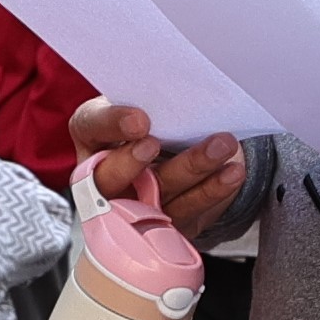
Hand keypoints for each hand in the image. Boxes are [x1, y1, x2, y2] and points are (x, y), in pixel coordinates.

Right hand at [75, 99, 247, 237]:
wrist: (186, 155)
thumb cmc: (158, 124)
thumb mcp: (148, 106)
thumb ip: (153, 101)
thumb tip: (180, 92)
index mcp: (94, 138)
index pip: (89, 126)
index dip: (110, 124)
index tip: (138, 121)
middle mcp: (106, 179)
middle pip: (107, 178)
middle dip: (130, 162)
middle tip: (154, 144)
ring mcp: (134, 209)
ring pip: (156, 194)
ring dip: (190, 169)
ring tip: (222, 145)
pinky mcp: (166, 227)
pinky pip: (188, 211)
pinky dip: (212, 191)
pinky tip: (231, 173)